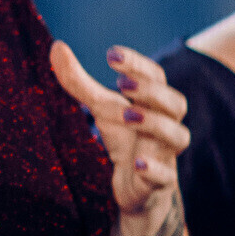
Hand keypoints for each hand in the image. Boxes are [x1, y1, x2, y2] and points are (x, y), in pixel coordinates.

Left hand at [49, 41, 190, 235]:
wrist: (135, 189)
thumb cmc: (123, 140)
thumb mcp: (100, 109)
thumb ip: (79, 81)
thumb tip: (56, 46)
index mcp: (154, 104)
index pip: (156, 76)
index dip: (138, 64)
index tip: (111, 55)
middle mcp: (166, 126)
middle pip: (176, 104)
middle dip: (151, 91)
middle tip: (122, 84)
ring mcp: (166, 155)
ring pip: (178, 137)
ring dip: (155, 123)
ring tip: (127, 115)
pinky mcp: (160, 184)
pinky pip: (166, 177)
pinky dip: (154, 169)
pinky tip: (136, 163)